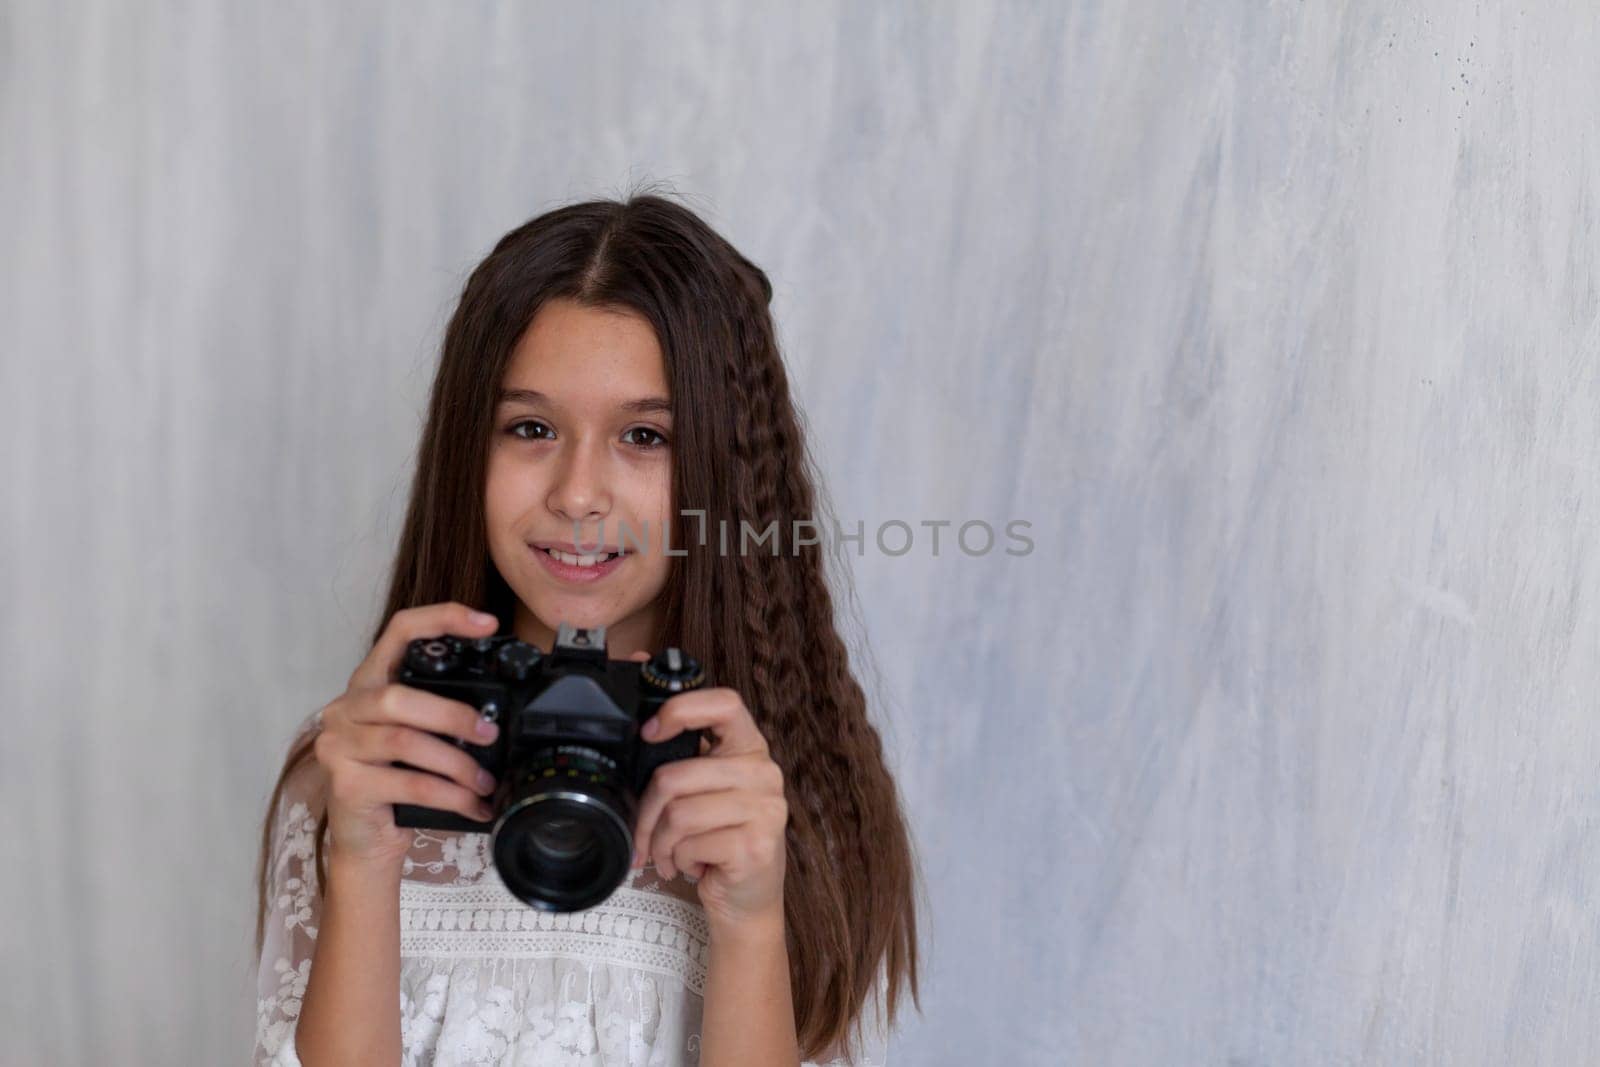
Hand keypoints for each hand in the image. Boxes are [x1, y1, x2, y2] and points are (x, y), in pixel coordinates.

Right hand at [311, 602, 503, 870]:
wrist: (366, 841)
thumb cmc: (397, 782)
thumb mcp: (417, 737)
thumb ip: (438, 712)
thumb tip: (498, 713)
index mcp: (368, 684)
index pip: (399, 631)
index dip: (441, 619)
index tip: (486, 623)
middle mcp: (345, 709)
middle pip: (399, 696)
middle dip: (453, 715)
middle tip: (489, 733)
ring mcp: (338, 747)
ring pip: (405, 742)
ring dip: (457, 763)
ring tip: (486, 781)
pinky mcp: (345, 786)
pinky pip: (410, 783)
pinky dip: (451, 795)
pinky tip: (474, 804)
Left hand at [627, 664, 788, 932]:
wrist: (748, 901)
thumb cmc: (721, 842)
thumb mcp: (708, 794)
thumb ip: (688, 765)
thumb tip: (642, 737)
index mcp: (750, 749)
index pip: (724, 703)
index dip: (681, 710)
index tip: (651, 733)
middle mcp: (764, 773)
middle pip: (675, 775)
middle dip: (646, 814)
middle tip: (645, 836)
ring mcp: (764, 809)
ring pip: (677, 814)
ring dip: (661, 844)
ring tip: (670, 855)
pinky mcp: (754, 845)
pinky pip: (689, 845)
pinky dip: (678, 862)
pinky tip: (691, 866)